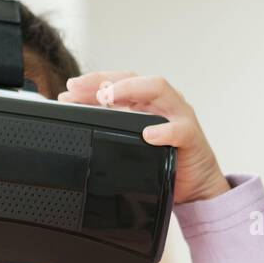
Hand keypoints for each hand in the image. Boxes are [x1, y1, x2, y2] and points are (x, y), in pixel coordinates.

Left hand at [57, 72, 230, 203]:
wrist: (194, 184)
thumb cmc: (162, 158)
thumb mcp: (131, 141)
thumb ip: (110, 126)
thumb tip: (75, 115)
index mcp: (146, 101)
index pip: (118, 81)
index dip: (93, 82)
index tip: (69, 89)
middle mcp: (162, 101)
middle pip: (134, 78)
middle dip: (105, 80)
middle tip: (79, 88)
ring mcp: (178, 114)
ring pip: (158, 89)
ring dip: (131, 90)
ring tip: (108, 98)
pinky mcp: (191, 135)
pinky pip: (180, 129)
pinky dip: (164, 130)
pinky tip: (149, 135)